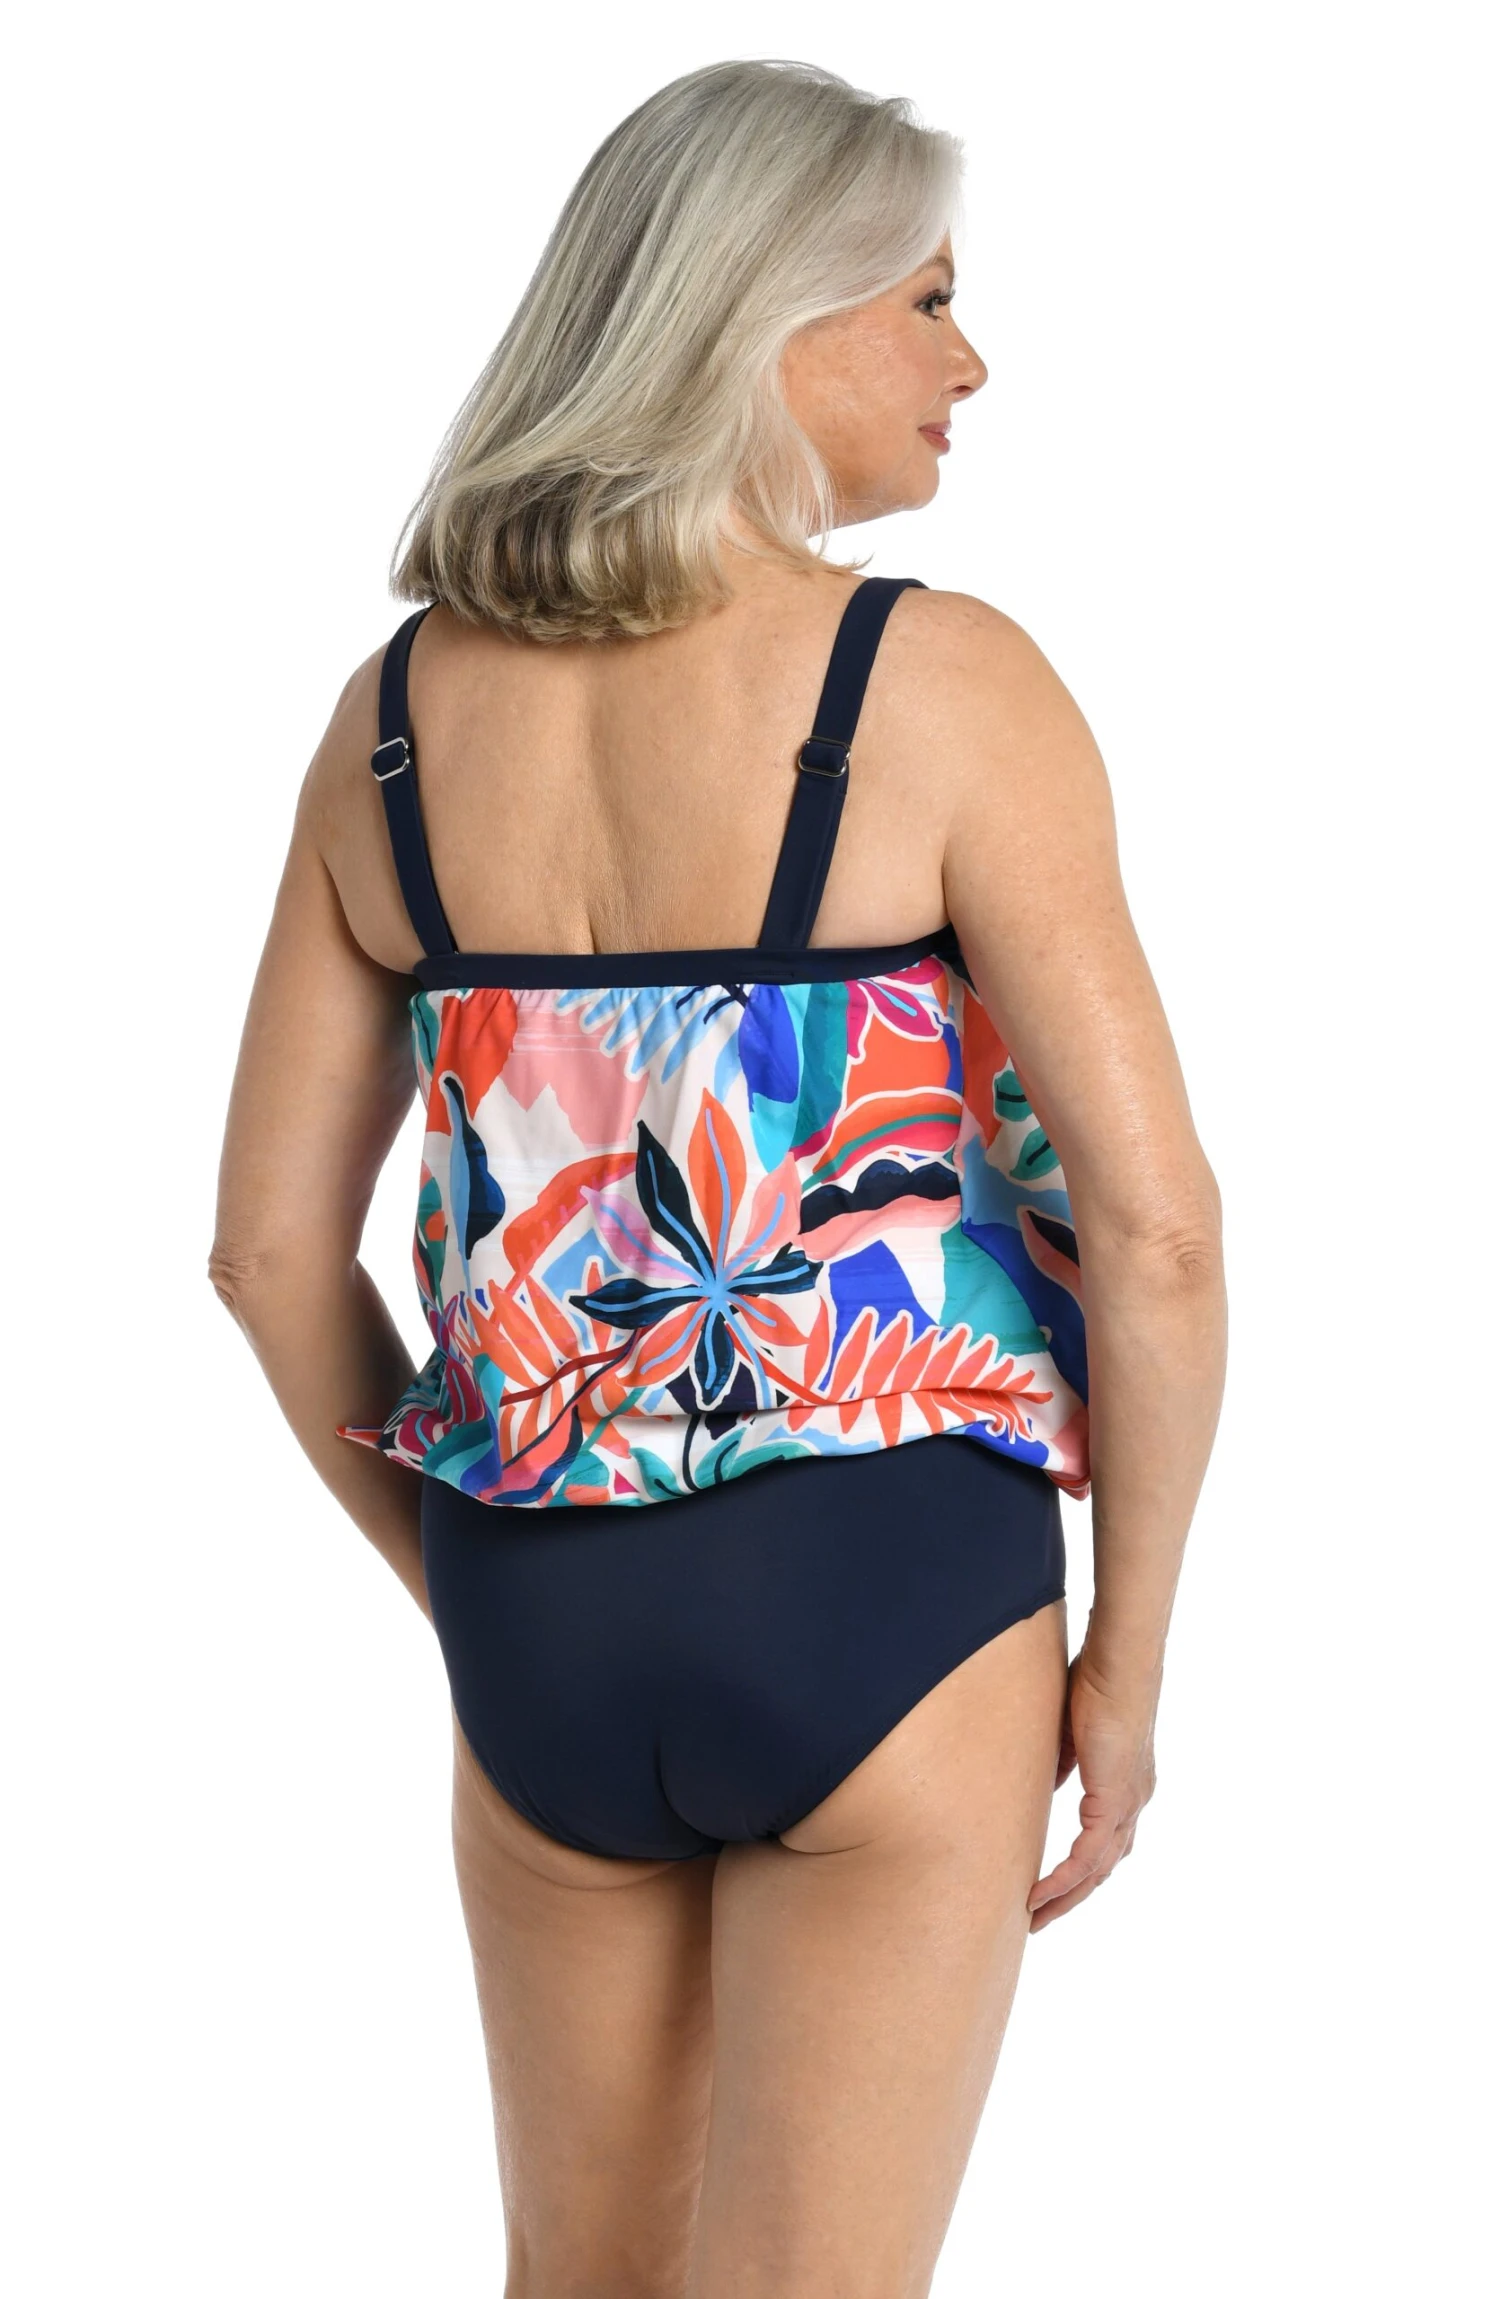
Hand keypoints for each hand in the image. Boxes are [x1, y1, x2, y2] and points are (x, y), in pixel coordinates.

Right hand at [1027, 1642, 1158, 1930]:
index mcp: (1127, 1785)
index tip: (1051, 1886)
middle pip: (1104, 1866)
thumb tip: (1046, 1787)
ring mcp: (1129, 1804)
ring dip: (1065, 1897)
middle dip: (1072, 1896)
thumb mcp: (1070, 1734)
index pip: (1105, 1840)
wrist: (1119, 1665)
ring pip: (1098, 1869)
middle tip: (1039, 1918)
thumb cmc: (1095, 1682)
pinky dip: (1064, 1879)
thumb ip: (1062, 1766)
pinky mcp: (1115, 1801)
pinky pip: (1088, 1856)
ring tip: (1035, 1916)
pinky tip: (1040, 1893)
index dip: (1079, 1868)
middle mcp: (1135, 1801)